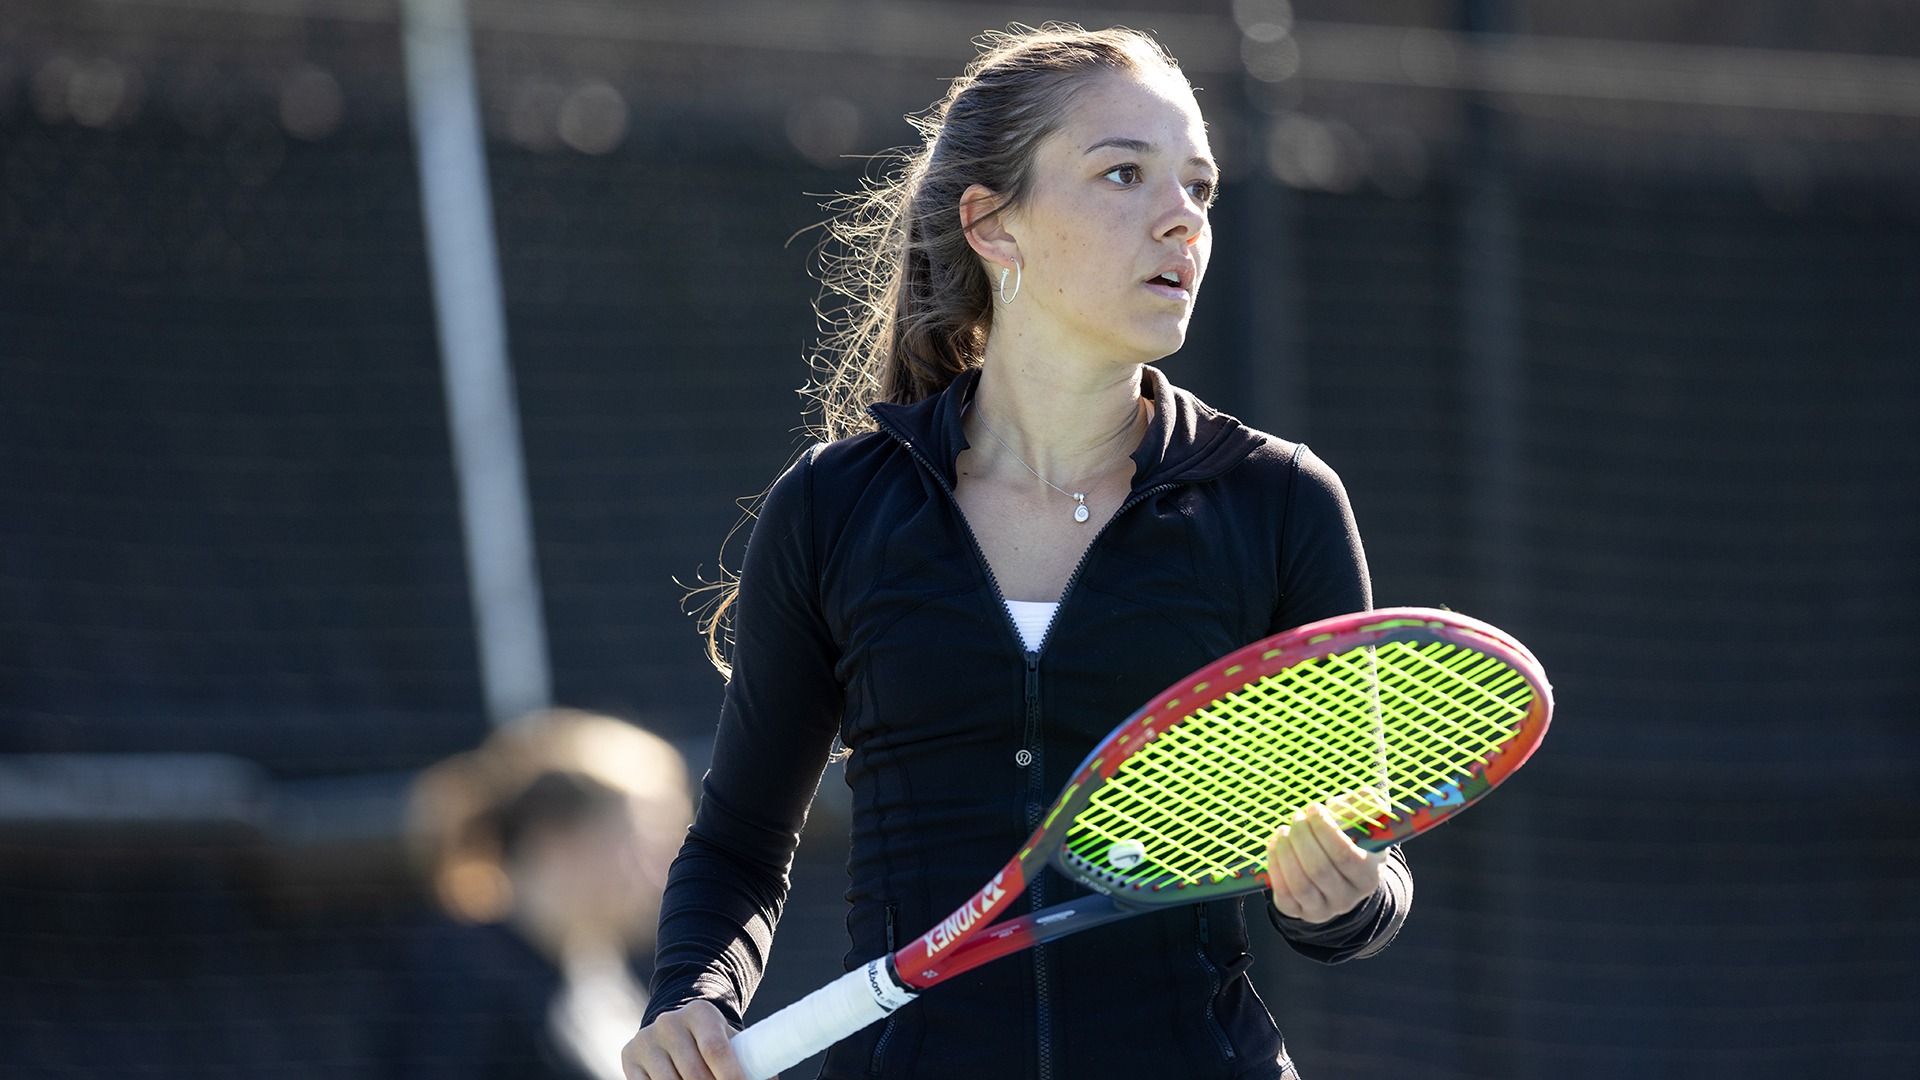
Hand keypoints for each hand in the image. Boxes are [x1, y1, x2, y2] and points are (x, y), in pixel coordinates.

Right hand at [622, 999, 756, 1079]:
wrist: (673, 1029)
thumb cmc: (712, 1040)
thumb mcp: (731, 1041)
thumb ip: (752, 1059)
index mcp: (700, 1012)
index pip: (716, 1050)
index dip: (731, 1076)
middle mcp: (669, 1022)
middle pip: (694, 1074)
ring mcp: (646, 1039)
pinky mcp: (629, 1057)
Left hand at [1265, 793, 1387, 924]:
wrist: (1343, 877)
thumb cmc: (1354, 842)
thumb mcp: (1366, 824)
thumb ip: (1364, 807)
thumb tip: (1354, 798)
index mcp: (1369, 876)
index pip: (1344, 855)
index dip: (1325, 829)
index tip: (1314, 808)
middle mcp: (1348, 898)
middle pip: (1319, 869)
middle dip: (1302, 838)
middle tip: (1296, 817)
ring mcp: (1324, 910)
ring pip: (1300, 884)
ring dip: (1286, 852)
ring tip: (1283, 830)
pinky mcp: (1301, 913)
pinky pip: (1284, 895)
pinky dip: (1275, 868)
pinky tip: (1275, 846)